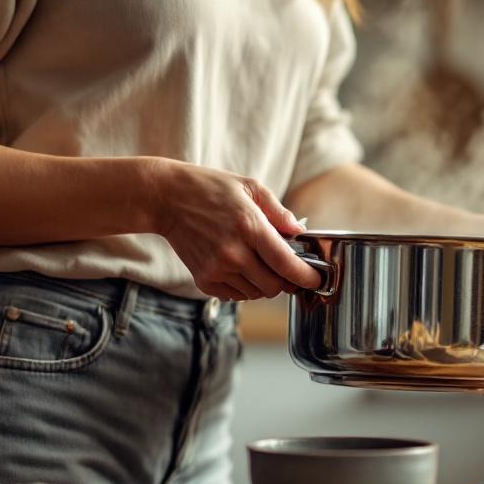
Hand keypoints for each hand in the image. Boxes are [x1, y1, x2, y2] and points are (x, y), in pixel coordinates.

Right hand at [154, 161, 320, 300]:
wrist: (165, 199)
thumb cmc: (209, 188)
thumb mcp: (250, 187)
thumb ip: (278, 211)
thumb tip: (300, 231)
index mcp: (250, 227)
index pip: (287, 264)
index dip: (307, 276)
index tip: (317, 279)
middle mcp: (233, 253)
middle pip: (274, 286)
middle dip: (286, 281)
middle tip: (284, 267)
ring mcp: (216, 269)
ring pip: (256, 293)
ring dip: (263, 283)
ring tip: (256, 261)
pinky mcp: (203, 280)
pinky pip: (235, 296)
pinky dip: (243, 287)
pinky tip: (238, 267)